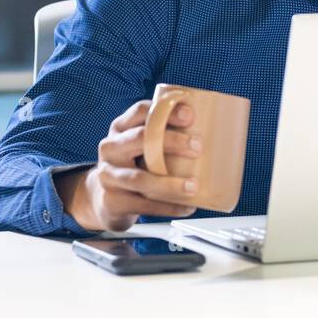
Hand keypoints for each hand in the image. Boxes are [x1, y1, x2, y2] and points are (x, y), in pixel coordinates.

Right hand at [58, 100, 202, 231]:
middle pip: (140, 138)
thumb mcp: (141, 146)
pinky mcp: (112, 201)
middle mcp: (111, 148)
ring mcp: (109, 176)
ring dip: (170, 184)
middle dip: (172, 141)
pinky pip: (143, 204)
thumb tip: (212, 132)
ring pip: (141, 178)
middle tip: (197, 148)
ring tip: (194, 186)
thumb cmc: (132, 166)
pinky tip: (186, 206)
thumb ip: (165, 136)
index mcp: (121, 129)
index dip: (166, 110)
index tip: (190, 116)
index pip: (140, 111)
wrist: (104, 199)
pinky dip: (168, 207)